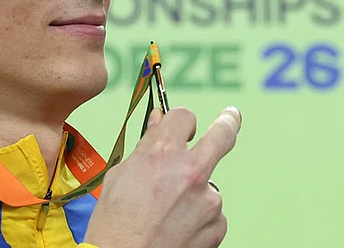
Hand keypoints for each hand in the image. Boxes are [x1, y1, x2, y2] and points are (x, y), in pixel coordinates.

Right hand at [83, 106, 241, 247]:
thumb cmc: (114, 225)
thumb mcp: (117, 177)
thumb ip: (144, 150)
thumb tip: (157, 127)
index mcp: (161, 153)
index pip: (182, 116)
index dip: (178, 120)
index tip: (181, 126)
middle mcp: (190, 171)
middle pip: (222, 135)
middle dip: (227, 123)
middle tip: (230, 117)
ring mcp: (208, 200)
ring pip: (207, 183)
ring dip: (193, 190)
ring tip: (165, 212)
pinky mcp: (217, 225)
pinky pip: (211, 212)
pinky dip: (197, 216)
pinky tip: (176, 227)